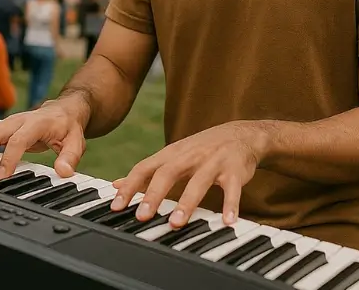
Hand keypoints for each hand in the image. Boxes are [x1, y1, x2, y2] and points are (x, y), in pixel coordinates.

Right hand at [0, 98, 88, 180]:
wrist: (64, 110)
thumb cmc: (68, 127)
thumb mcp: (77, 141)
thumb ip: (70, 157)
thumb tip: (64, 172)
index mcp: (37, 123)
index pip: (19, 140)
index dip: (9, 158)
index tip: (1, 176)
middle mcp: (19, 120)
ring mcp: (8, 122)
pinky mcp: (1, 127)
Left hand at [110, 121, 266, 229]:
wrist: (242, 134)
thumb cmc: (202, 149)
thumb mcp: (173, 155)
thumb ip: (147, 171)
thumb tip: (116, 185)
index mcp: (173, 154)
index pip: (145, 168)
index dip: (130, 186)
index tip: (116, 206)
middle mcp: (191, 156)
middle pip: (169, 173)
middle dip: (154, 194)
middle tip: (143, 217)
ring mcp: (214, 162)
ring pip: (199, 182)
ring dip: (187, 203)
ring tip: (176, 223)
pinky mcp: (235, 171)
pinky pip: (232, 189)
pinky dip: (231, 205)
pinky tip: (227, 221)